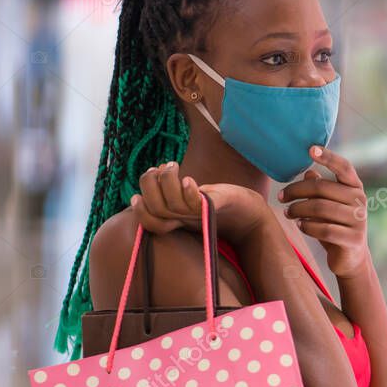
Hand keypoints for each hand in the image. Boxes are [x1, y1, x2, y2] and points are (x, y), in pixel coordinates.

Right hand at [130, 162, 269, 243]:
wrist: (250, 214)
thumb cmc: (221, 204)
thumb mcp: (194, 197)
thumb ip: (174, 192)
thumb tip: (154, 174)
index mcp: (177, 219)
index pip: (149, 220)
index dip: (139, 209)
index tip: (137, 194)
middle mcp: (186, 220)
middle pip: (156, 209)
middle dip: (149, 185)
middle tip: (158, 168)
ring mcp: (199, 215)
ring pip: (172, 205)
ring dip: (167, 181)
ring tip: (173, 165)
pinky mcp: (215, 208)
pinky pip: (197, 205)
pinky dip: (188, 192)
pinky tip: (188, 180)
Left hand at [279, 146, 370, 277]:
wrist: (351, 258)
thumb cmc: (336, 225)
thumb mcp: (329, 205)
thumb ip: (321, 189)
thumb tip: (307, 173)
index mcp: (355, 188)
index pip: (344, 167)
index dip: (328, 157)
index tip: (310, 149)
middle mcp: (360, 201)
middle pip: (322, 188)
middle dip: (296, 191)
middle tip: (281, 196)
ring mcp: (358, 220)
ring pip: (320, 208)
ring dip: (298, 210)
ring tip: (288, 213)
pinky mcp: (353, 239)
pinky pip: (324, 229)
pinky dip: (307, 226)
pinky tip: (300, 226)